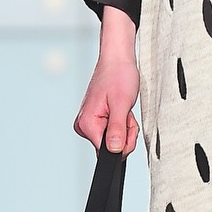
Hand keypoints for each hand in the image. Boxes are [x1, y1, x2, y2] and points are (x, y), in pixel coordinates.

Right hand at [74, 5, 140, 153]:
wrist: (117, 60)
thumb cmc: (118, 76)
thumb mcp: (121, 104)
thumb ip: (117, 130)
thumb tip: (115, 151)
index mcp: (87, 124)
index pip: (107, 151)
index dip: (123, 141)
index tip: (127, 122)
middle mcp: (84, 125)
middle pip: (111, 146)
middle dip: (125, 132)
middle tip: (126, 112)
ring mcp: (90, 123)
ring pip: (114, 139)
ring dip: (125, 126)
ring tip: (123, 108)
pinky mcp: (97, 119)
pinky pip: (113, 131)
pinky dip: (122, 122)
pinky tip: (121, 108)